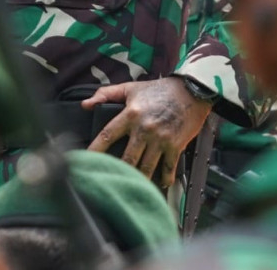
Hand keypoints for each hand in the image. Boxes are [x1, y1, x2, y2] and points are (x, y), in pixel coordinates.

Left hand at [82, 77, 212, 187]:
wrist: (191, 90)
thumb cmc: (160, 89)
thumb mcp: (130, 88)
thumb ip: (106, 94)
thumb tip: (85, 104)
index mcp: (130, 114)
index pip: (107, 135)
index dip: (94, 150)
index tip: (85, 162)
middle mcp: (144, 128)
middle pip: (127, 158)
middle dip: (118, 172)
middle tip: (109, 182)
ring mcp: (160, 139)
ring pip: (146, 167)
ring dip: (139, 180)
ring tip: (132, 188)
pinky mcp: (176, 145)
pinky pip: (168, 168)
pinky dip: (164, 178)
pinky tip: (160, 184)